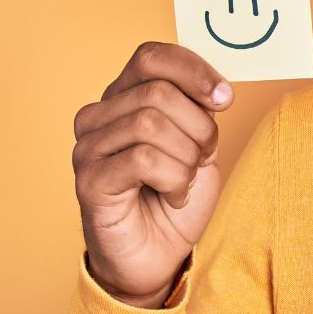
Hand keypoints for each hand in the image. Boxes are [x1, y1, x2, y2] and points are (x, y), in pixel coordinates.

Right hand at [71, 41, 233, 305]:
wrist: (158, 256)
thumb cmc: (174, 197)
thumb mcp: (198, 144)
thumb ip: (199, 110)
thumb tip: (217, 87)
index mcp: (122, 99)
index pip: (151, 57)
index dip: (193, 70)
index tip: (224, 98)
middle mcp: (97, 117)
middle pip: (158, 93)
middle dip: (198, 127)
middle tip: (203, 157)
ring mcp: (88, 148)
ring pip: (150, 124)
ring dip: (186, 157)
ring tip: (184, 181)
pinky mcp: (89, 181)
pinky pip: (143, 159)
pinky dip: (173, 179)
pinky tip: (172, 196)